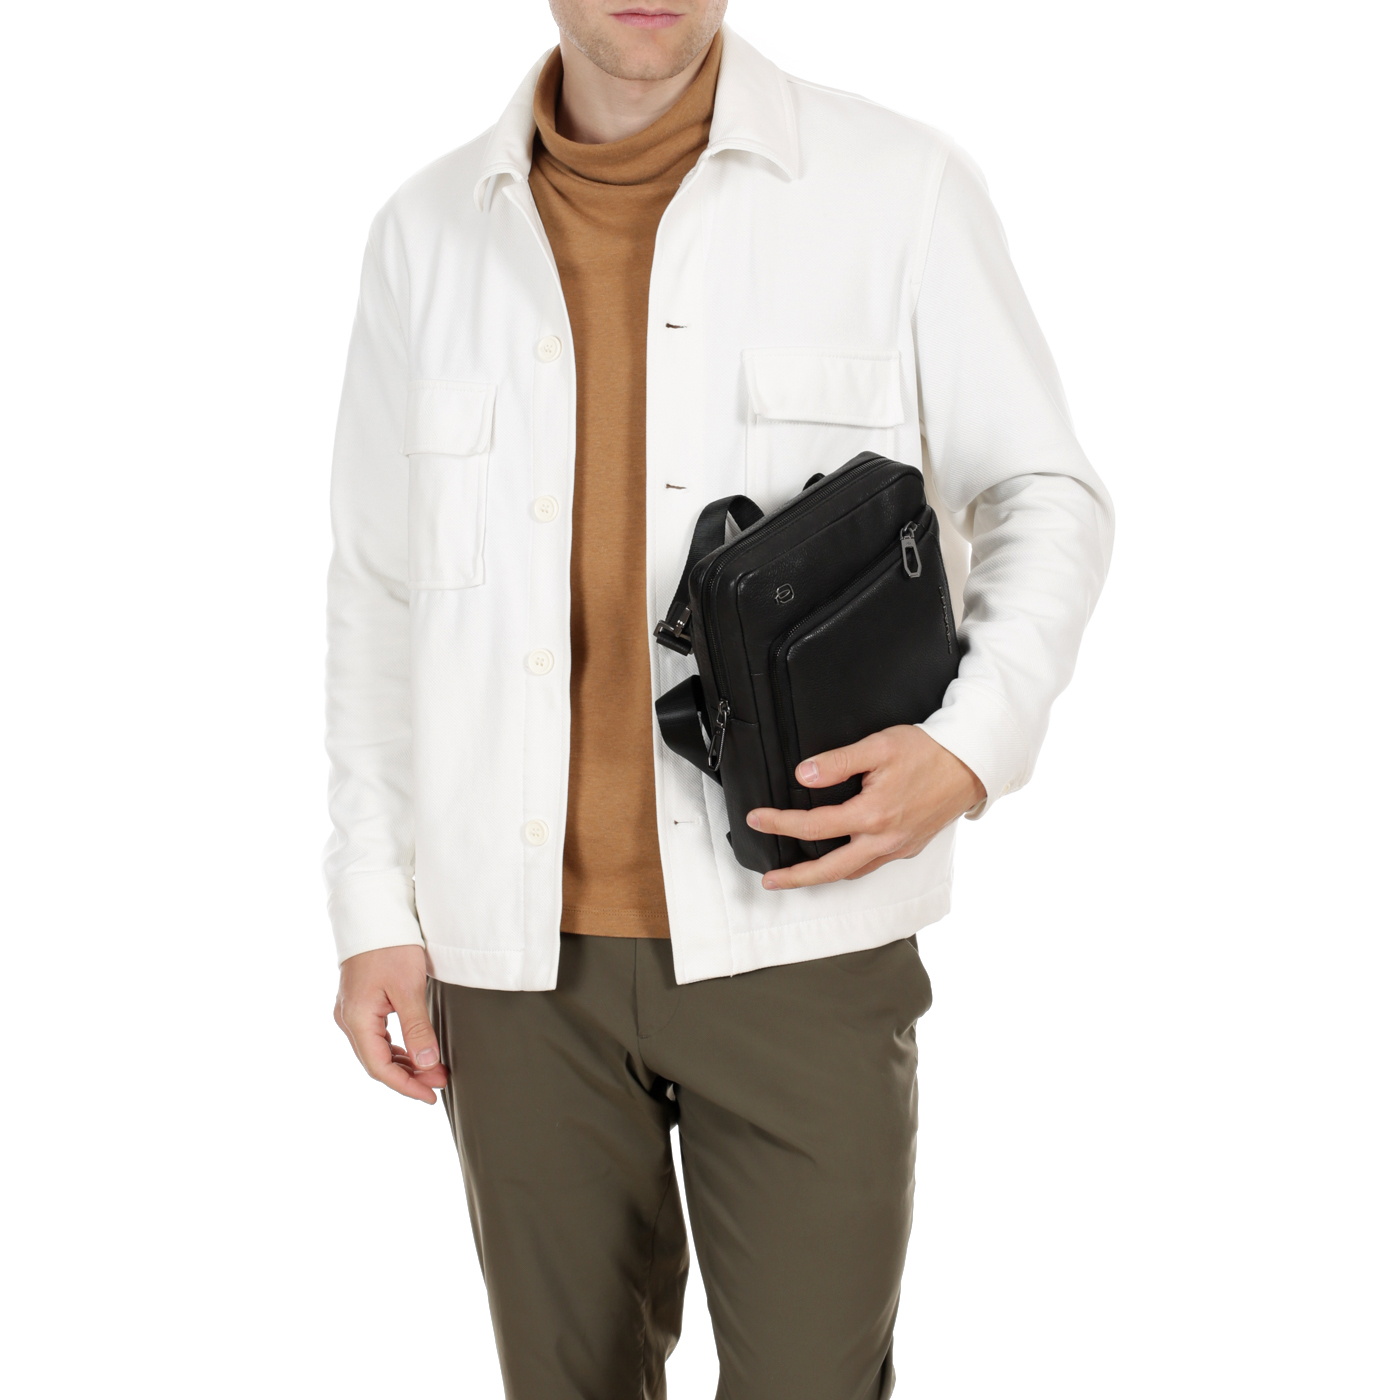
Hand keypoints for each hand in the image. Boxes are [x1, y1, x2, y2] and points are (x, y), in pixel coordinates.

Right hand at [333, 944, 448, 1104]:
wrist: (374, 914)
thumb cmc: (391, 946)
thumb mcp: (409, 988)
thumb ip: (417, 1028)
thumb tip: (427, 1063)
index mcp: (356, 1019)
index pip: (380, 1067)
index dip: (406, 1086)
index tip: (431, 1095)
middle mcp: (347, 1019)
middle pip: (376, 1062)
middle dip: (409, 1077)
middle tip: (440, 1082)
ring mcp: (350, 1011)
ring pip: (376, 1051)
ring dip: (404, 1064)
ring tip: (432, 1070)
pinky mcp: (359, 1004)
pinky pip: (375, 1037)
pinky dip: (395, 1049)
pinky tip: (414, 1053)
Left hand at [746, 725, 986, 889]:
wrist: (972, 764)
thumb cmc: (928, 752)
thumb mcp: (879, 746)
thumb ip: (838, 762)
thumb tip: (804, 776)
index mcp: (872, 816)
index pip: (814, 827)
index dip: (780, 824)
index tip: (757, 819)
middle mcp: (884, 840)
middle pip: (830, 871)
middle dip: (796, 879)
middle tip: (770, 881)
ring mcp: (898, 848)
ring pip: (852, 873)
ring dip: (822, 876)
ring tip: (798, 874)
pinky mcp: (909, 848)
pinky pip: (872, 866)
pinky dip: (849, 867)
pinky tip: (840, 857)